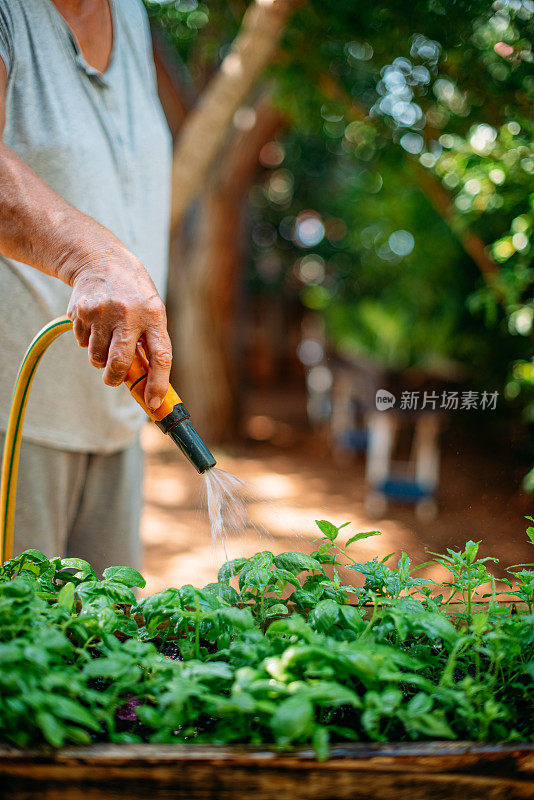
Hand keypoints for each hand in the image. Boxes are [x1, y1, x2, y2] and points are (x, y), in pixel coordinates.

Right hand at [65, 243, 171, 410]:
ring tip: (106, 338)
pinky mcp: (80, 311)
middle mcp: (128, 313)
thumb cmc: (134, 293)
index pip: (160, 357)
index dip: (158, 384)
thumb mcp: (152, 310)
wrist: (101, 258)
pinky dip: (86, 340)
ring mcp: (102, 312)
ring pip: (96, 358)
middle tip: (112, 379)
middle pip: (118, 364)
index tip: (154, 404)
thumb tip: (146, 384)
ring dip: (99, 357)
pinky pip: (81, 343)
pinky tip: (94, 322)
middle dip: (114, 379)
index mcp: (154, 314)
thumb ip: (150, 342)